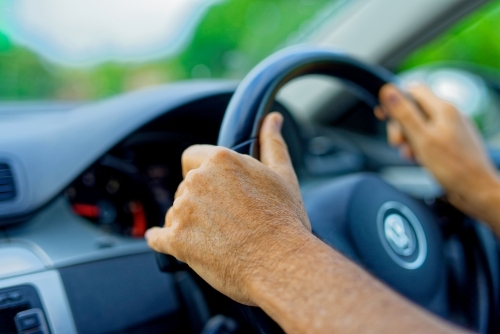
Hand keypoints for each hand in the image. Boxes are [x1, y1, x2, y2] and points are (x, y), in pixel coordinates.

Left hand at [145, 112, 310, 304]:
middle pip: (185, 186)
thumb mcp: (283, 176)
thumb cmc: (285, 221)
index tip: (215, 187)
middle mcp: (197, 181)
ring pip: (175, 211)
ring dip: (188, 222)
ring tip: (218, 237)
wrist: (281, 263)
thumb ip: (272, 144)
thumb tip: (272, 120)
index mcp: (221, 160)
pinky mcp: (176, 240)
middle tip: (225, 218)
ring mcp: (184, 210)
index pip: (192, 156)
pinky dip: (164, 240)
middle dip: (199, 200)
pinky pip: (158, 237)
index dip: (201, 171)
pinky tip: (175, 244)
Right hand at [376, 84, 499, 227]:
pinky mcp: (452, 141)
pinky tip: (419, 158)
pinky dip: (419, 145)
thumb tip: (388, 91)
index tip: (383, 114)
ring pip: (420, 124)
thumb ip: (404, 114)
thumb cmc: (453, 168)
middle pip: (414, 108)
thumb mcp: (421, 139)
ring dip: (408, 138)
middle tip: (397, 142)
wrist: (477, 191)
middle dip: (400, 125)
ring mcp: (452, 127)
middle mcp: (449, 114)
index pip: (413, 90)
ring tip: (410, 154)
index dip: (394, 100)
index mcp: (443, 109)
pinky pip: (429, 136)